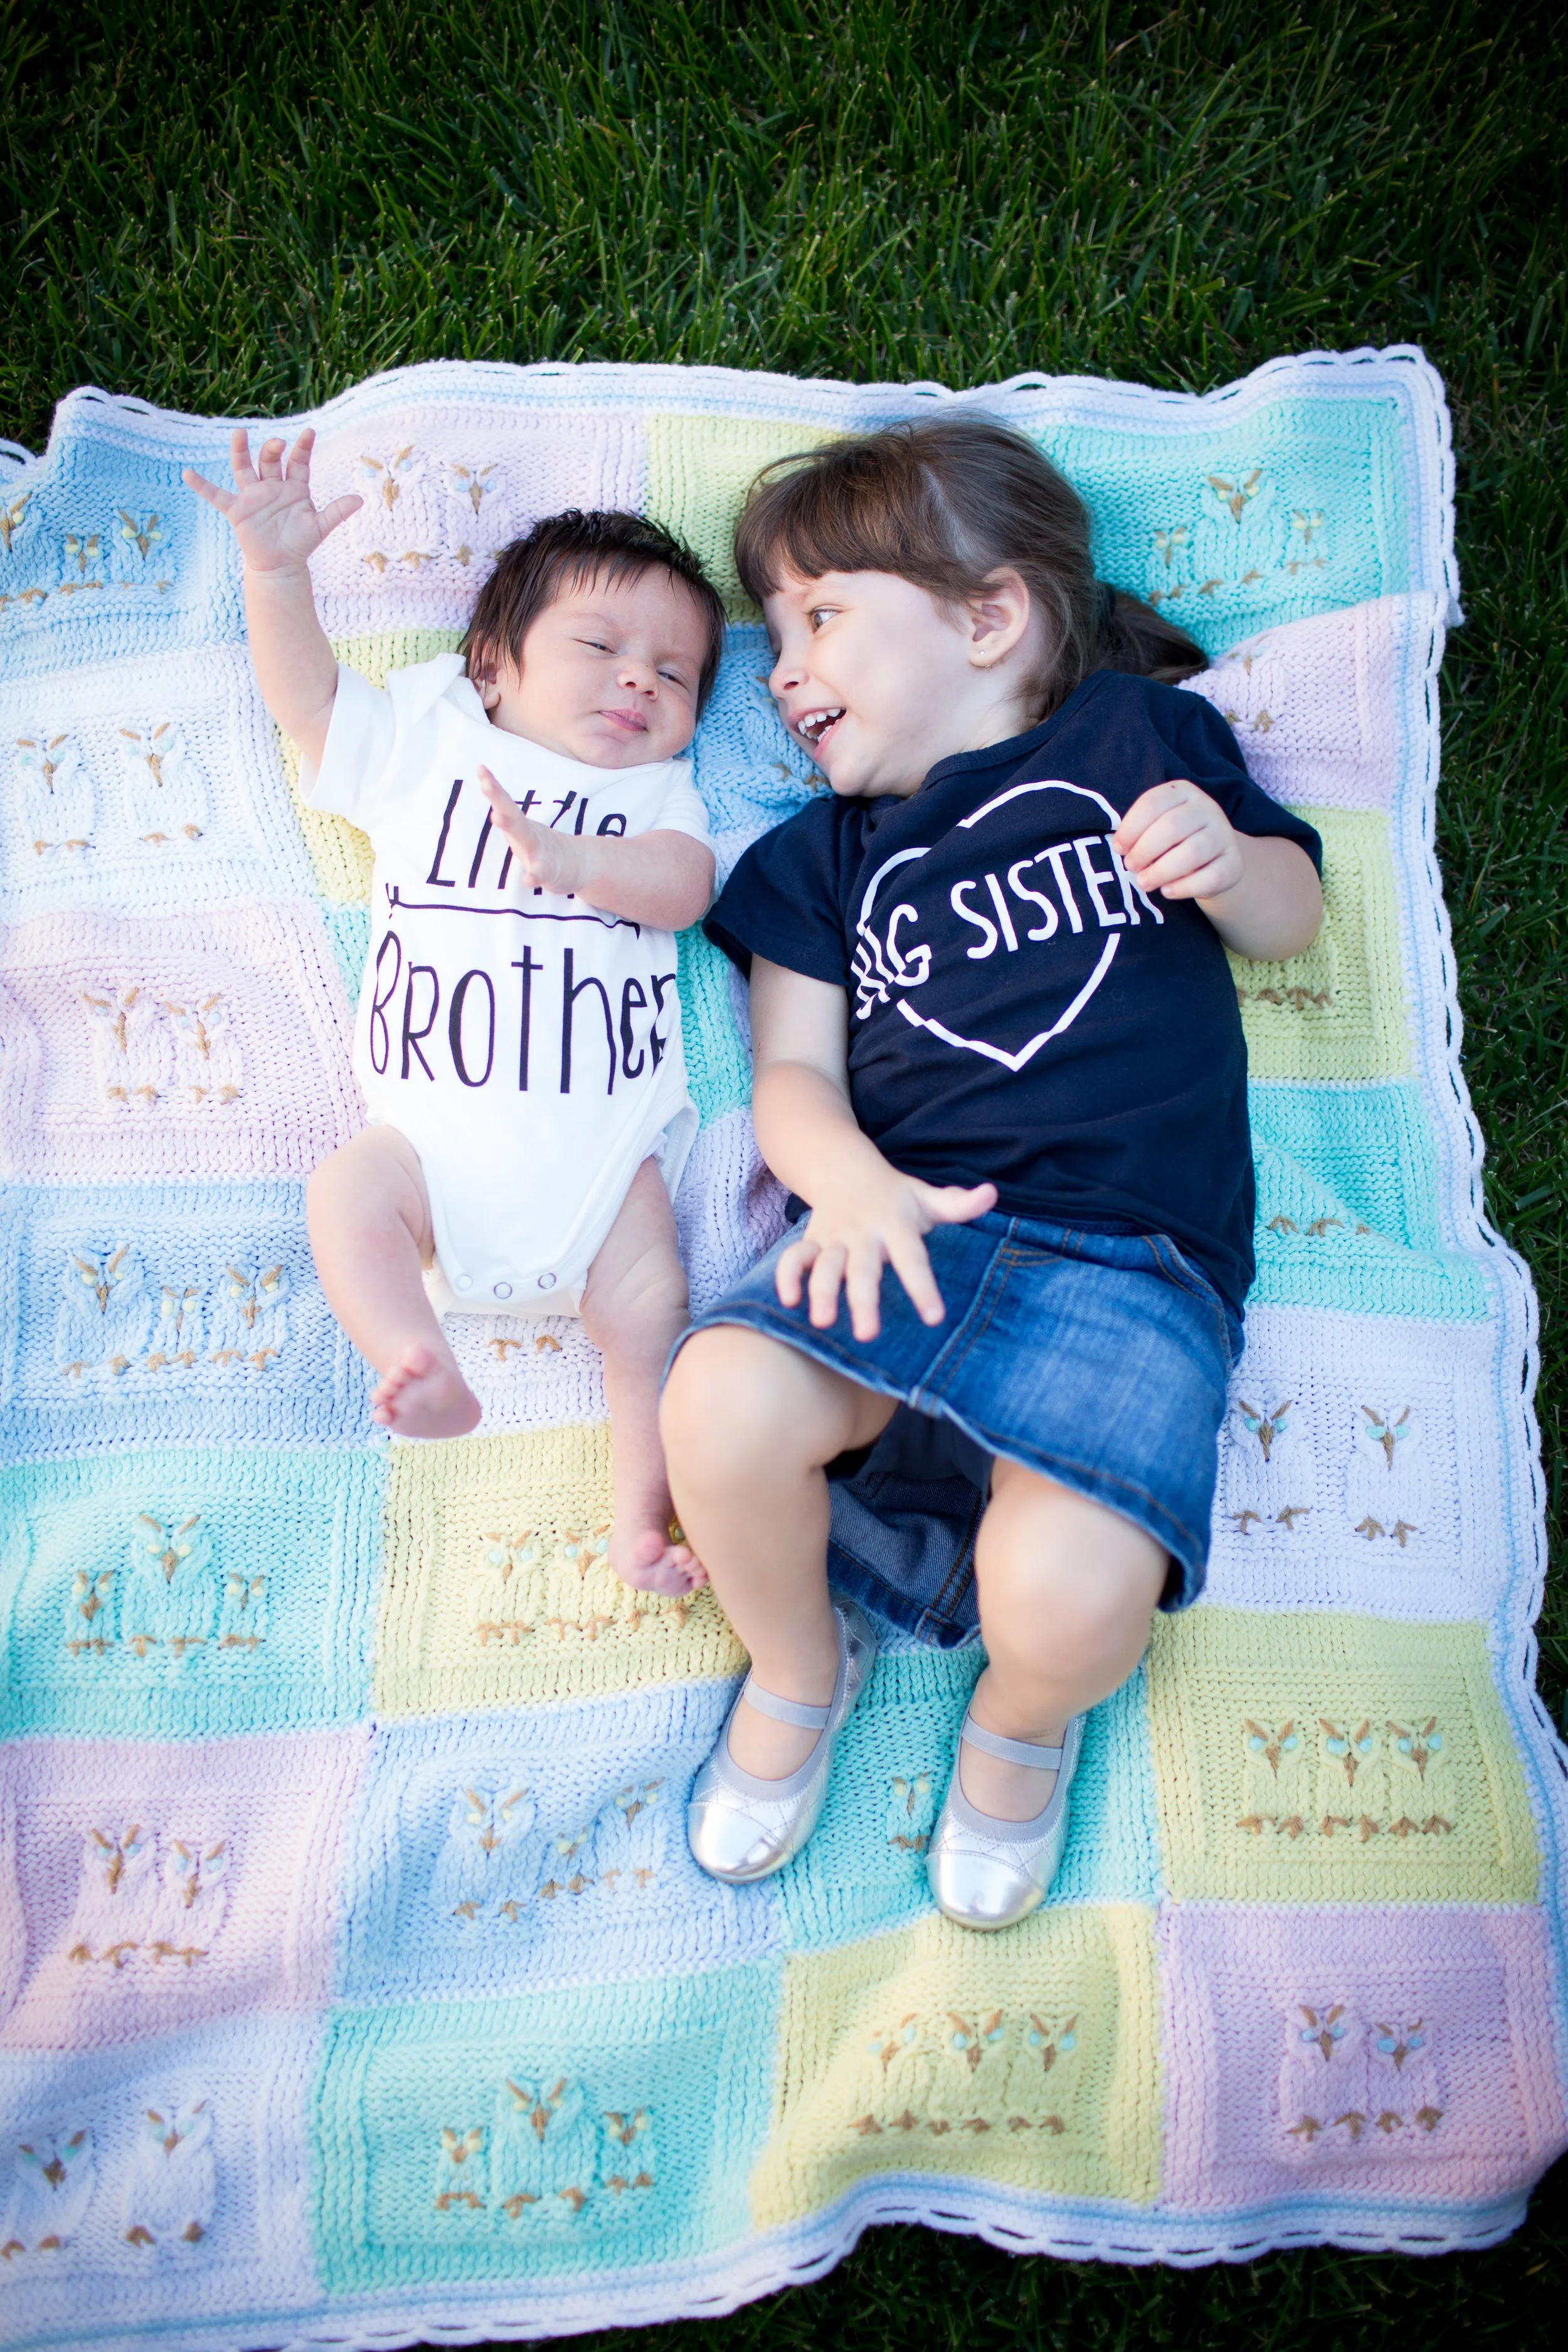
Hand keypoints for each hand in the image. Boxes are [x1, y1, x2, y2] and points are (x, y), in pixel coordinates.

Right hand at [182, 427, 361, 575]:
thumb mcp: (320, 527)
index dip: (302, 448)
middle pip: (270, 461)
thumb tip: (360, 500)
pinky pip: (216, 496)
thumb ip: (337, 512)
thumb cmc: (301, 543)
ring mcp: (253, 496)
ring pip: (244, 468)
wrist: (281, 565)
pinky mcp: (237, 510)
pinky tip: (187, 474)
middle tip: (278, 443)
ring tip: (237, 434)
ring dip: (240, 452)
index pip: (298, 462)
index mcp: (294, 487)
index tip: (309, 433)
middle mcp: (271, 486)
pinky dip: (202, 486)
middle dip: (273, 450)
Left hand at [478, 766, 583, 895]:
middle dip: (498, 798)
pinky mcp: (550, 872)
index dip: (493, 786)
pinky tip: (528, 880)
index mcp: (521, 825)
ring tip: (495, 816)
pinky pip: (541, 874)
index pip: (505, 803)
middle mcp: (529, 834)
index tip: (480, 768)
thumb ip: (506, 814)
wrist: (577, 865)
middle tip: (486, 784)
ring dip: (510, 827)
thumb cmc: (542, 848)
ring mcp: (540, 852)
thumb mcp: (522, 829)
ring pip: (525, 839)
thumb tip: (487, 790)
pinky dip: (534, 876)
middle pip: (512, 814)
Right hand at [777, 1166, 997, 1340]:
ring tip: (822, 1322)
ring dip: (821, 1292)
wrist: (845, 1168)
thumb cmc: (896, 1196)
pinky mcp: (812, 1241)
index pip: (912, 1258)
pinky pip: (793, 1257)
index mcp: (895, 1225)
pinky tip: (787, 1303)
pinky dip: (787, 1276)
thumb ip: (957, 1204)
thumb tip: (991, 1194)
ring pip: (824, 1265)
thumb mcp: (927, 1197)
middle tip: (868, 1335)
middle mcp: (863, 1233)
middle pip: (863, 1268)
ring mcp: (835, 1237)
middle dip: (863, 1301)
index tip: (934, 1318)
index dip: (922, 1287)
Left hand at [1115, 778, 1242, 901]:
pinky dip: (1185, 887)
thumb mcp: (1155, 826)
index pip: (1152, 803)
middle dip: (1144, 850)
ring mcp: (1224, 834)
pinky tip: (1167, 892)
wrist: (1211, 859)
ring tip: (1143, 882)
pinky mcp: (1234, 862)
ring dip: (1161, 871)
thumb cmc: (1172, 840)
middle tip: (1130, 867)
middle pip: (1171, 827)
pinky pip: (1211, 877)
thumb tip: (1121, 849)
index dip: (1130, 828)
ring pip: (1192, 853)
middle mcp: (1206, 807)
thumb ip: (1139, 832)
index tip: (1118, 849)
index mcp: (1182, 791)